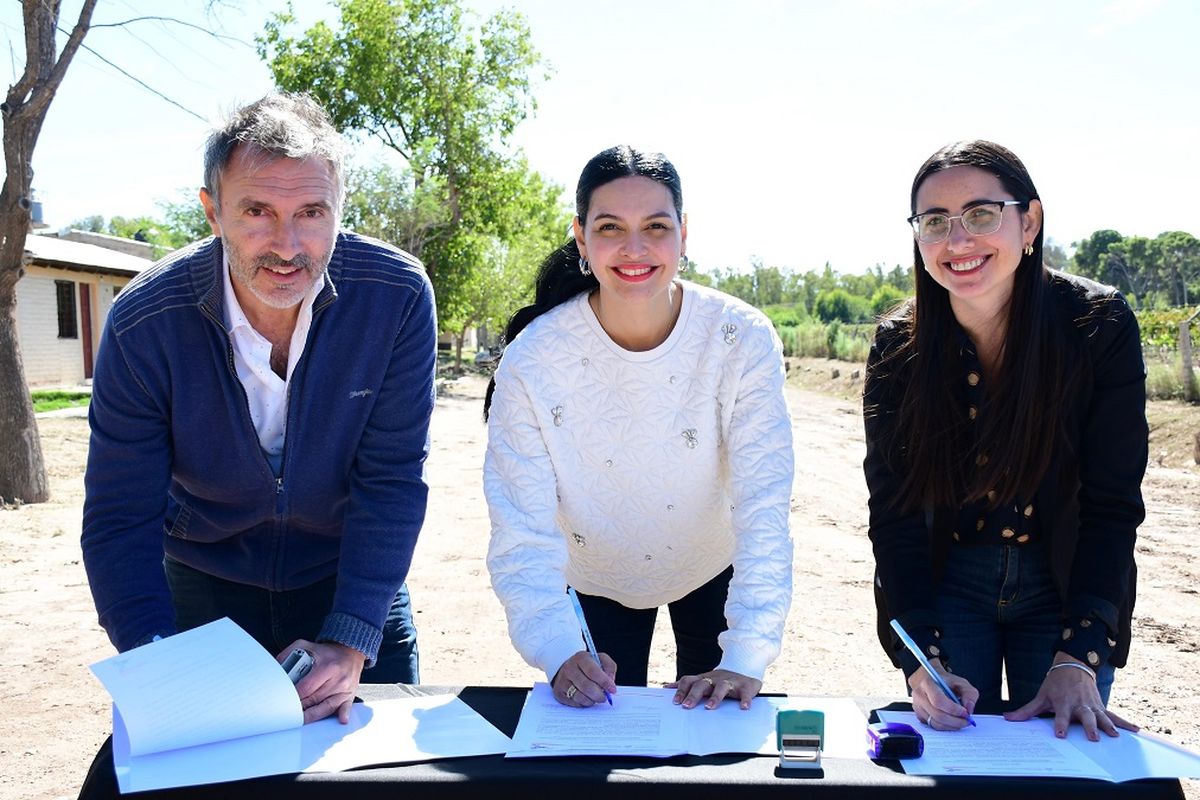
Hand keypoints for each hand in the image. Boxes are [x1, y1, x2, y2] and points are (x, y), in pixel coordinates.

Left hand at [279, 639, 365, 723]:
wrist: (350, 652)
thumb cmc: (327, 653)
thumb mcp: (306, 646)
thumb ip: (288, 654)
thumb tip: (276, 669)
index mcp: (327, 666)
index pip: (306, 688)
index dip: (293, 697)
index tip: (283, 701)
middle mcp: (337, 679)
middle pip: (313, 700)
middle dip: (299, 707)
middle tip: (287, 711)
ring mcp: (344, 689)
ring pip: (325, 707)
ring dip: (311, 715)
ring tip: (299, 720)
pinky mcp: (349, 695)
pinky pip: (345, 707)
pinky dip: (342, 714)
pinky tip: (341, 720)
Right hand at [551, 650, 616, 706]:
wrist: (568, 667)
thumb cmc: (588, 665)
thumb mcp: (600, 660)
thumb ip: (609, 667)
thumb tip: (611, 681)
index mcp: (581, 658)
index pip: (593, 672)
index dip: (604, 682)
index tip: (613, 690)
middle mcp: (569, 668)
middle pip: (586, 686)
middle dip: (599, 695)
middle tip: (605, 697)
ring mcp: (562, 681)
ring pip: (580, 697)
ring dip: (592, 700)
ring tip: (596, 697)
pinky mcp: (559, 693)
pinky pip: (574, 703)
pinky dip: (584, 703)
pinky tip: (586, 697)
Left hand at [669, 669, 761, 709]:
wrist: (745, 670)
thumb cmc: (720, 681)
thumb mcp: (704, 681)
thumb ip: (688, 685)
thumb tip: (667, 688)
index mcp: (704, 679)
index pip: (689, 681)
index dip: (681, 690)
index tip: (675, 702)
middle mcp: (715, 679)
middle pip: (702, 684)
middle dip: (693, 695)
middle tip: (686, 706)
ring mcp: (731, 681)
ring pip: (721, 687)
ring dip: (715, 697)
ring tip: (709, 707)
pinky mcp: (746, 686)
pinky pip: (745, 692)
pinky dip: (745, 700)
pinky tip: (743, 707)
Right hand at [908, 658, 976, 730]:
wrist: (934, 683)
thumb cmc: (947, 683)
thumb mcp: (962, 683)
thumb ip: (969, 694)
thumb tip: (969, 708)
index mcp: (927, 683)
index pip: (938, 701)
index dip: (954, 710)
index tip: (966, 712)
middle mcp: (919, 695)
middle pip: (937, 715)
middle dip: (956, 721)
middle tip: (967, 720)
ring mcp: (917, 707)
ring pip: (935, 723)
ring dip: (952, 726)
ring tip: (961, 721)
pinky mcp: (919, 716)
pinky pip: (933, 726)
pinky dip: (946, 727)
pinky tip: (953, 721)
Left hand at [1004, 653, 1137, 740]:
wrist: (1073, 666)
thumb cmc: (1055, 684)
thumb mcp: (1041, 695)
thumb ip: (1026, 710)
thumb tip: (1008, 719)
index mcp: (1063, 702)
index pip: (1061, 715)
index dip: (1061, 724)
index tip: (1061, 734)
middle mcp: (1079, 704)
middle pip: (1085, 716)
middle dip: (1089, 726)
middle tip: (1092, 737)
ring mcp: (1092, 705)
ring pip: (1102, 716)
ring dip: (1109, 726)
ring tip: (1115, 736)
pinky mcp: (1101, 706)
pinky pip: (1114, 715)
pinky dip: (1125, 722)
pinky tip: (1136, 730)